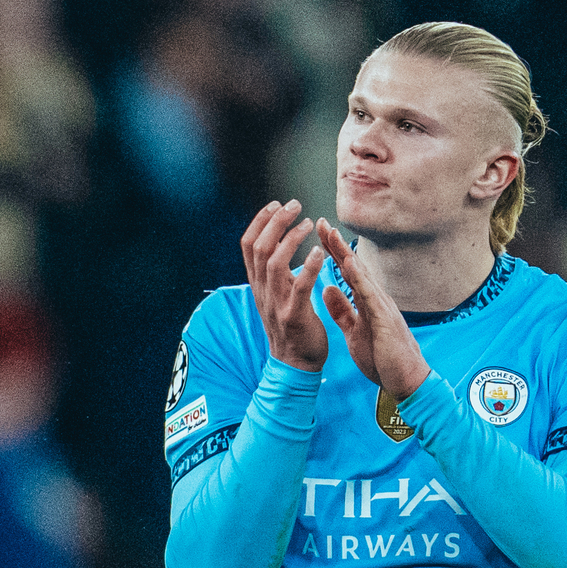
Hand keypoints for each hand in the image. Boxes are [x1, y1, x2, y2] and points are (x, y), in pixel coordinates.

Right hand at [242, 200, 327, 372]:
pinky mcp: (294, 316)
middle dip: (276, 221)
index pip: (248, 245)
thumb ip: (275, 271)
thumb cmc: (291, 326)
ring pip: (274, 263)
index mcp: (258, 284)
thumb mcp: (276, 294)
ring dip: (291, 239)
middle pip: (259, 248)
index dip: (259, 221)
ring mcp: (276, 304)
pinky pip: (298, 287)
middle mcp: (262, 291)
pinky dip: (308, 267)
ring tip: (308, 224)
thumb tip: (278, 243)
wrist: (295, 363)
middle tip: (294, 205)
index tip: (276, 204)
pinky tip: (319, 253)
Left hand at [316, 220, 430, 399]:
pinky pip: (370, 297)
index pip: (347, 272)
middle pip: (354, 267)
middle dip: (337, 245)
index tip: (318, 233)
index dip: (332, 252)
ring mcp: (382, 308)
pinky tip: (350, 265)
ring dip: (347, 254)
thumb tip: (328, 289)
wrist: (405, 382)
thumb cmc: (383, 358)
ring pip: (362, 276)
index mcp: (366, 302)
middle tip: (321, 222)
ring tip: (332, 235)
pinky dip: (360, 280)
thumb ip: (342, 310)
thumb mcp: (354, 331)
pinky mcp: (385, 321)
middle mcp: (375, 300)